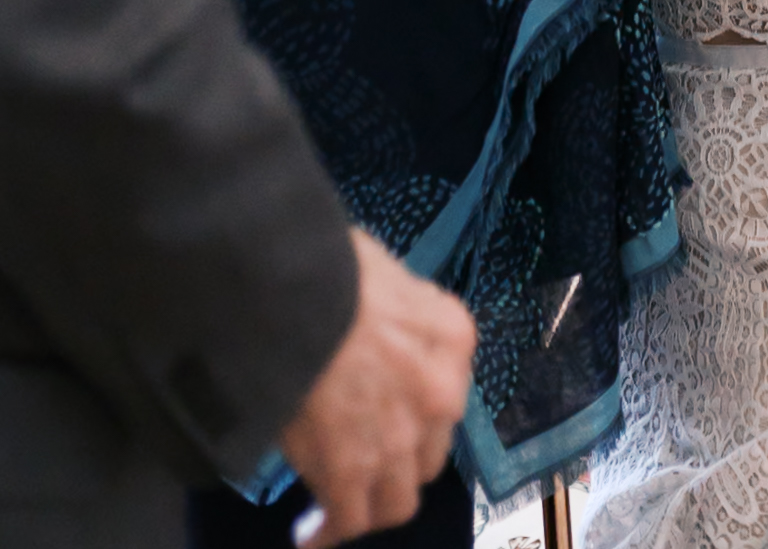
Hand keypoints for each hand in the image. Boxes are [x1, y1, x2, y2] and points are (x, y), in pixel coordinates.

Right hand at [280, 230, 476, 544]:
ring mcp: (401, 439)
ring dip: (371, 503)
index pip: (444, 394)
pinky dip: (330, 531)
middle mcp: (442, 394)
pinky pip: (350, 519)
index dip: (413, 410)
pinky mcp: (353, 471)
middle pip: (428, 452)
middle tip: (363, 459)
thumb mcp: (386, 274)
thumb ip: (394, 313)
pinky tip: (310, 534)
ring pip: (398, 499)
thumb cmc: (332, 265)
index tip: (386, 419)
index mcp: (453, 338)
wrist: (294, 290)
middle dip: (399, 459)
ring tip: (339, 506)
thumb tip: (369, 325)